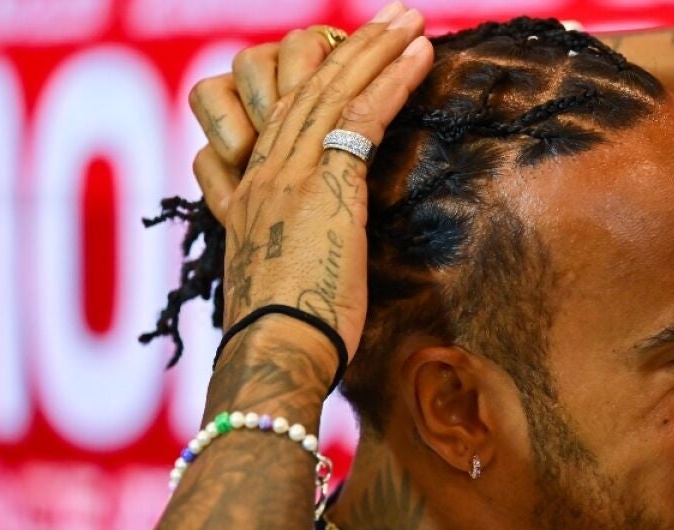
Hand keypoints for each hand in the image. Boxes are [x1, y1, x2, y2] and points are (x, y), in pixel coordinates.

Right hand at [207, 4, 430, 366]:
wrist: (273, 353)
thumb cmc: (288, 333)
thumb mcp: (284, 276)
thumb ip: (297, 244)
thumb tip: (325, 244)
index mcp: (254, 189)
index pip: (289, 115)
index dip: (323, 79)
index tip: (353, 55)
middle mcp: (266, 170)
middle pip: (309, 88)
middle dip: (353, 47)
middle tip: (392, 15)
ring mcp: (291, 174)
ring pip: (334, 90)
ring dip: (377, 49)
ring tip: (411, 19)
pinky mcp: (324, 186)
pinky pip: (360, 117)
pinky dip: (392, 81)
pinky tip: (419, 55)